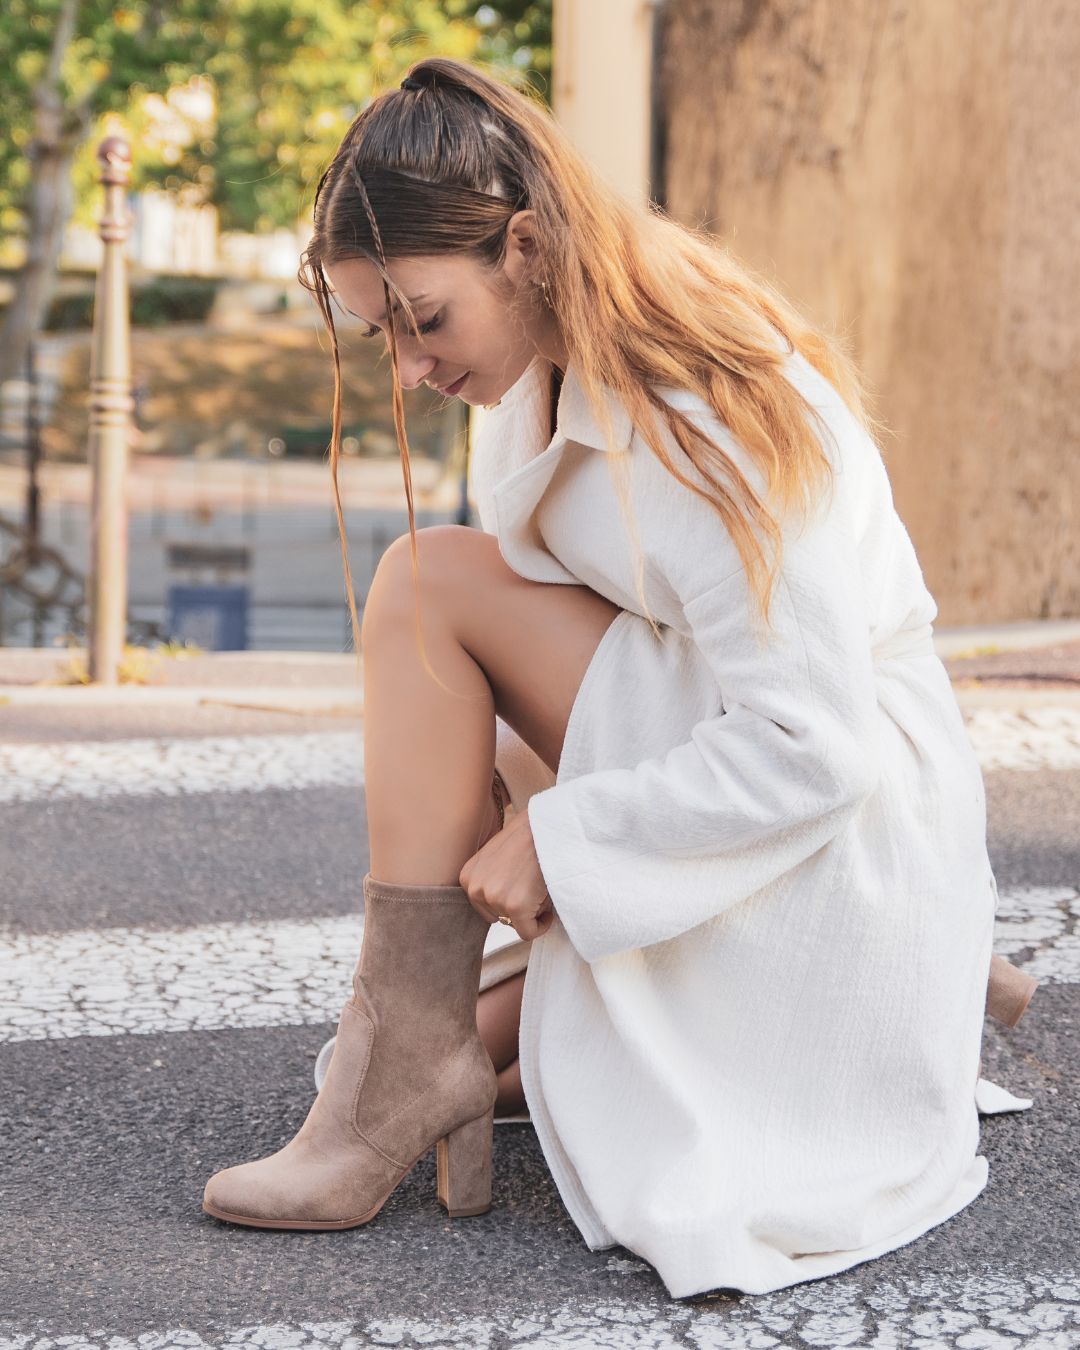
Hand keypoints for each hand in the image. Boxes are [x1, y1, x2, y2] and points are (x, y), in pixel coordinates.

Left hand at [459, 804, 555, 941]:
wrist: (547, 826)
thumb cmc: (529, 835)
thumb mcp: (496, 856)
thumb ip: (491, 878)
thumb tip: (502, 901)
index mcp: (468, 877)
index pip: (487, 907)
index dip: (508, 901)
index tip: (522, 889)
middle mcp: (476, 889)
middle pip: (500, 917)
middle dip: (518, 908)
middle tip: (533, 886)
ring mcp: (494, 898)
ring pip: (516, 924)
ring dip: (531, 911)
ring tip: (539, 887)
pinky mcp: (515, 907)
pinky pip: (529, 932)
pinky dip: (542, 924)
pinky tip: (547, 904)